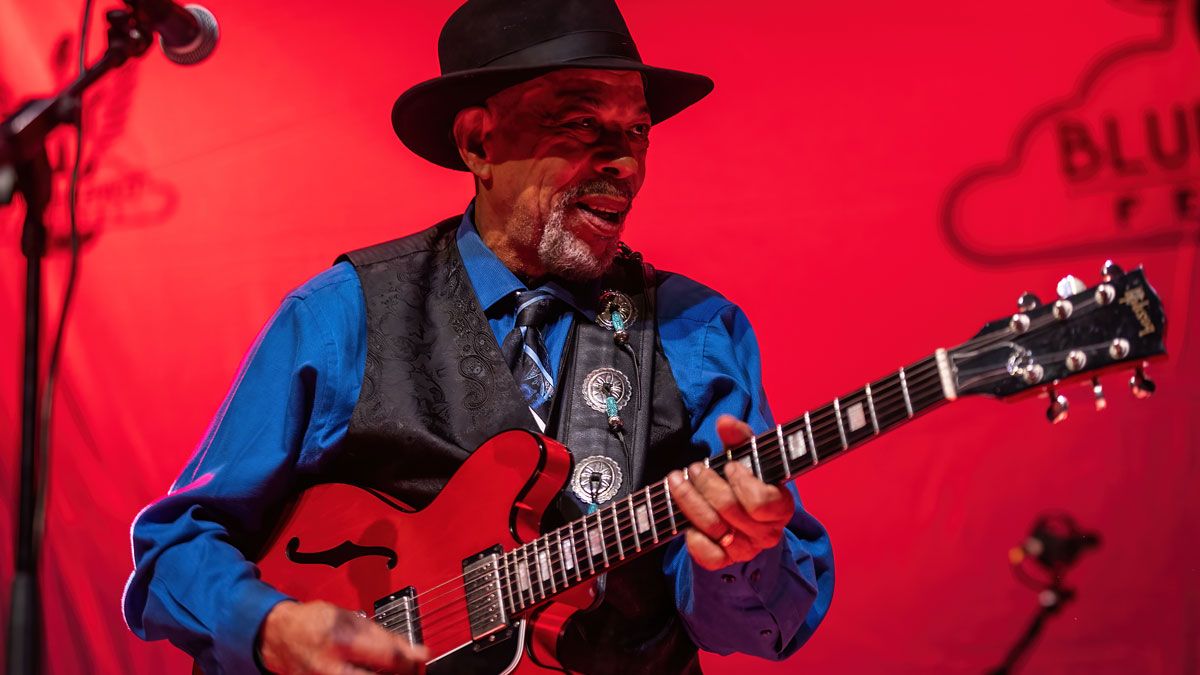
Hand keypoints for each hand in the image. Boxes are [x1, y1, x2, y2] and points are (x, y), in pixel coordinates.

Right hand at [259, 600, 426, 673]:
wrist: (280, 636)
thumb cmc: (315, 621)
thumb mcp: (351, 618)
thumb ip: (383, 635)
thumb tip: (413, 649)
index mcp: (342, 639)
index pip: (388, 657)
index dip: (411, 660)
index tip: (421, 657)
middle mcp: (332, 665)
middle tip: (408, 669)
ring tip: (389, 671)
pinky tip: (369, 672)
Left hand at [667, 415, 794, 570]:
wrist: (738, 507)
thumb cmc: (744, 477)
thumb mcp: (745, 454)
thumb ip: (739, 437)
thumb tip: (725, 422)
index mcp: (781, 506)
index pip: (761, 502)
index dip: (741, 482)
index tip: (730, 466)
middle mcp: (767, 533)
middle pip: (729, 509)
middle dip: (706, 483)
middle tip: (694, 468)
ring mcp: (746, 549)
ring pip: (713, 527)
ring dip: (689, 500)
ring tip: (676, 481)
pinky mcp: (725, 562)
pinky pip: (708, 556)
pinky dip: (693, 537)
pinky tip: (686, 521)